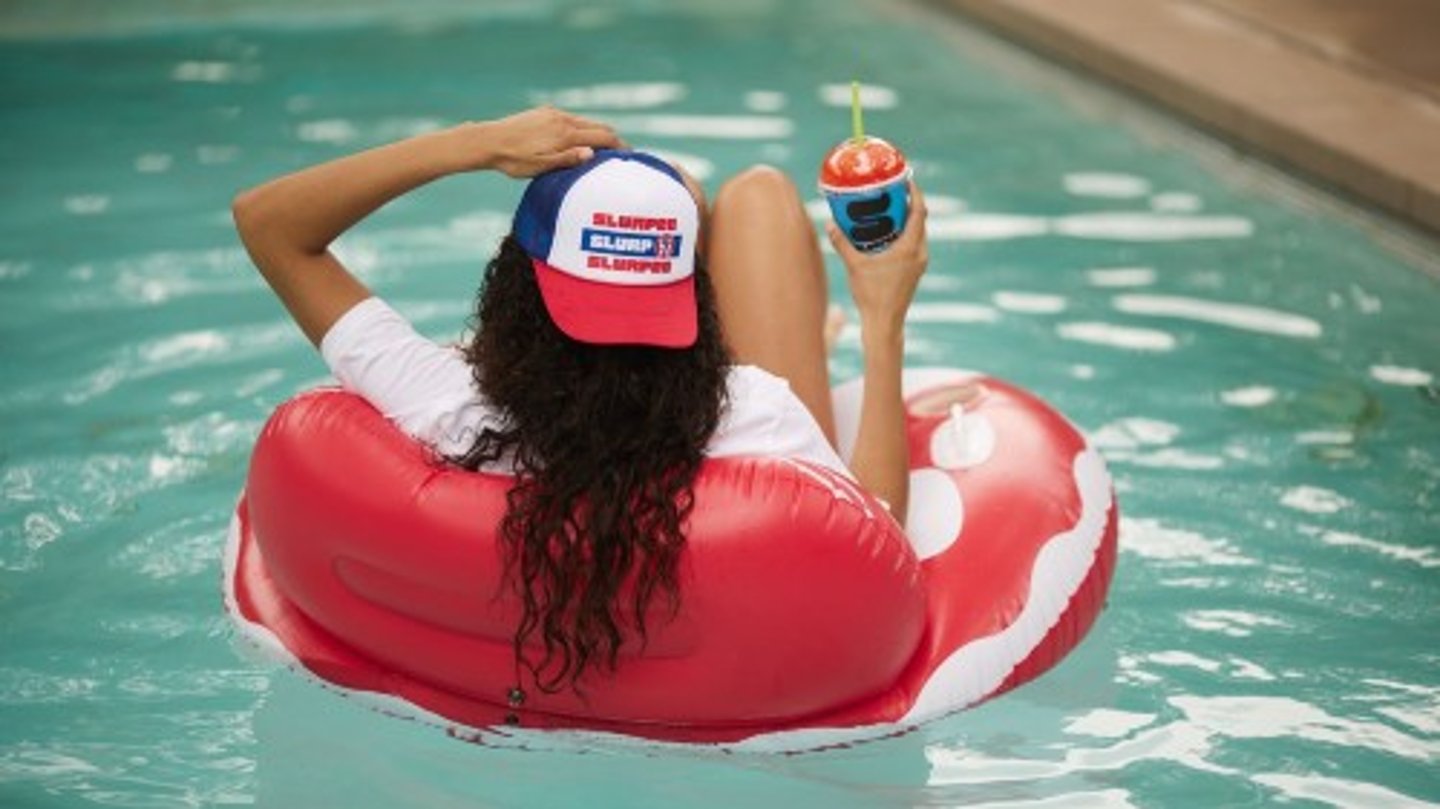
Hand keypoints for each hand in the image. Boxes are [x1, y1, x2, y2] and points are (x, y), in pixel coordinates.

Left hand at [456, 107, 624, 176]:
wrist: (488, 141)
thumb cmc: (513, 160)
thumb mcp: (541, 166)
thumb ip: (568, 159)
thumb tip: (592, 153)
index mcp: (565, 134)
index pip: (603, 136)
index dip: (619, 145)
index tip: (629, 155)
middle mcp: (562, 119)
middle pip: (597, 125)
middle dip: (612, 138)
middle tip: (620, 153)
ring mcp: (552, 114)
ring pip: (584, 121)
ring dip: (596, 132)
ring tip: (601, 148)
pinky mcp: (543, 112)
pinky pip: (570, 119)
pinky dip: (581, 128)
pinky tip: (576, 140)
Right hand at [826, 178, 928, 336]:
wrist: (885, 322)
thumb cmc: (872, 295)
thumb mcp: (855, 266)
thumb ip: (842, 244)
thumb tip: (830, 224)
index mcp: (910, 248)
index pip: (919, 212)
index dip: (915, 193)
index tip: (906, 180)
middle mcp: (920, 253)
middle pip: (919, 220)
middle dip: (908, 204)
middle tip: (892, 192)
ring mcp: (920, 263)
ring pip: (917, 233)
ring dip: (906, 220)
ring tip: (888, 210)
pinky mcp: (915, 271)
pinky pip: (914, 245)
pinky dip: (904, 235)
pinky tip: (887, 235)